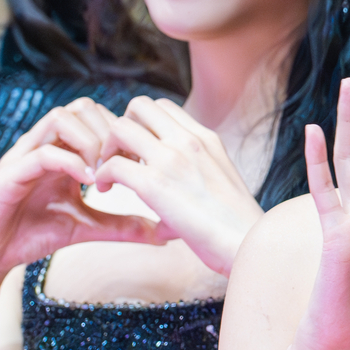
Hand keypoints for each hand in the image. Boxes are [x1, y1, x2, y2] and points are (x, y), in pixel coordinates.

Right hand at [0, 98, 161, 287]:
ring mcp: (25, 155)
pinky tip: (86, 184)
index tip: (141, 163)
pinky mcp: (9, 174)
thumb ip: (124, 226)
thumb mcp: (88, 228)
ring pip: (61, 117)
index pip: (99, 117)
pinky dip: (69, 162)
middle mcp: (44, 145)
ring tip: (103, 173)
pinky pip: (41, 152)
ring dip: (90, 140)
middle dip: (110, 132)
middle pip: (83, 107)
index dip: (123, 133)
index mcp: (64, 150)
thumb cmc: (32, 235)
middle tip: (123, 164)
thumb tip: (168, 235)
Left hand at [91, 97, 264, 274]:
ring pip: (119, 128)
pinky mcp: (155, 185)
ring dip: (106, 149)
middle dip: (121, 127)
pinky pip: (112, 165)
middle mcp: (188, 141)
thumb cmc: (237, 227)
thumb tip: (166, 220)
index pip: (163, 108)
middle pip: (139, 106)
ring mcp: (171, 160)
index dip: (142, 124)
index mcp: (205, 139)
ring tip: (109, 174)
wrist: (248, 243)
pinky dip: (101, 175)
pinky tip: (105, 190)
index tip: (138, 152)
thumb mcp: (221, 187)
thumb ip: (194, 184)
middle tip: (119, 157)